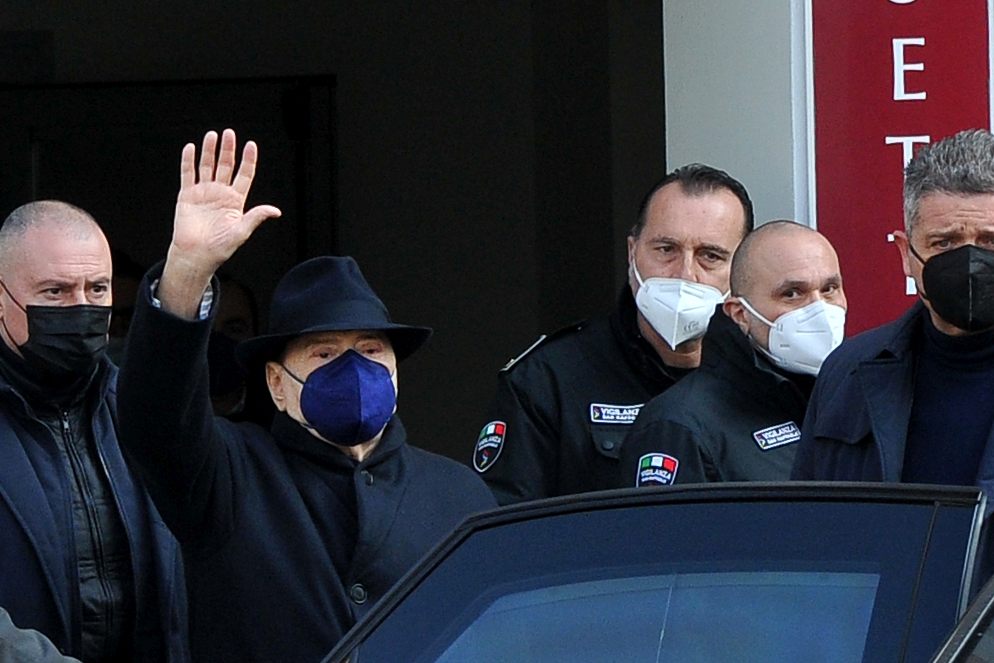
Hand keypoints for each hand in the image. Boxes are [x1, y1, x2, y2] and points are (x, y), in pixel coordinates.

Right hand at [160, 129, 280, 318]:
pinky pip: (188, 174)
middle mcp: (220, 193)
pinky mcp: (187, 195)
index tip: (251, 145)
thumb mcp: (241, 231)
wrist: (196, 255)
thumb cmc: (220, 247)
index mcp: (235, 200)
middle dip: (228, 150)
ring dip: (209, 151)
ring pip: (207, 166)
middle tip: (229, 133)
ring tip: (212, 135)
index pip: (244, 175)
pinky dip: (188, 161)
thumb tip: (276, 211)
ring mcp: (203, 192)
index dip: (248, 160)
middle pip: (226, 166)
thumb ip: (256, 217)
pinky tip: (190, 148)